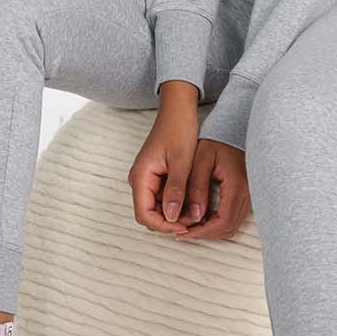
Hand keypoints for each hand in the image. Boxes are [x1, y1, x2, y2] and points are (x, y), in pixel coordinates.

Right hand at [126, 87, 203, 235]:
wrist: (179, 109)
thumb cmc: (179, 128)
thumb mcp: (182, 160)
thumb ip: (176, 189)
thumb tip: (171, 217)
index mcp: (141, 176)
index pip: (144, 214)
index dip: (163, 226)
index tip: (185, 226)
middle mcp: (140, 180)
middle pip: (149, 214)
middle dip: (170, 222)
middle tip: (194, 221)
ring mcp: (147, 179)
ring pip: (157, 208)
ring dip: (175, 214)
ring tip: (196, 213)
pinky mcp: (156, 176)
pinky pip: (163, 198)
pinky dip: (177, 204)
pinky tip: (193, 203)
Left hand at [170, 138, 250, 242]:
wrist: (235, 127)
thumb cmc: (218, 139)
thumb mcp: (201, 160)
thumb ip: (197, 187)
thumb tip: (194, 215)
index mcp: (237, 185)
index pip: (222, 222)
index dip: (202, 232)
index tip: (184, 231)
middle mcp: (248, 193)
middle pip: (229, 228)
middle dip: (206, 233)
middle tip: (184, 231)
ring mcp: (251, 194)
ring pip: (233, 224)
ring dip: (212, 229)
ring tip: (190, 223)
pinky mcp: (248, 193)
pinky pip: (235, 215)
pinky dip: (219, 221)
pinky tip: (202, 215)